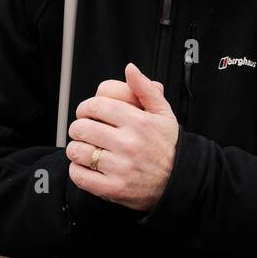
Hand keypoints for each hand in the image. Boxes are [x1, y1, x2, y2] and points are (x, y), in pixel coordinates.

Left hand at [66, 63, 178, 210]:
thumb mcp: (164, 113)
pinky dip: (77, 170)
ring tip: (85, 149)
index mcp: (138, 122)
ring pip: (77, 152)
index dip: (85, 108)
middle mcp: (128, 144)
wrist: (180, 181)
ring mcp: (120, 167)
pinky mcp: (113, 188)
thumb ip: (145, 89)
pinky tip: (87, 166)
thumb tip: (130, 68)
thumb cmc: (170, 146)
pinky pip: (80, 176)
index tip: (87, 113)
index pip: (96, 106)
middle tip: (84, 131)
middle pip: (82, 128)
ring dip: (76, 149)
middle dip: (78, 128)